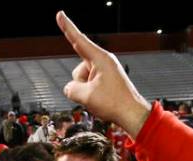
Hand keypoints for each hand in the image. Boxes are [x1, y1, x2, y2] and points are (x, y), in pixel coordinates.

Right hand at [55, 12, 150, 138]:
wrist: (132, 114)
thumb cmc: (114, 103)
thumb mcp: (86, 96)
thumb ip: (71, 89)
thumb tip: (69, 88)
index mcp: (100, 59)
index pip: (78, 40)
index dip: (67, 27)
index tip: (60, 14)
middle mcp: (102, 62)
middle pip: (78, 70)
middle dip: (79, 84)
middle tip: (96, 96)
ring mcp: (104, 72)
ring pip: (81, 80)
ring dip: (84, 91)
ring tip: (101, 99)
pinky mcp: (105, 81)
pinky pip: (88, 86)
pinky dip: (89, 95)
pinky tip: (101, 101)